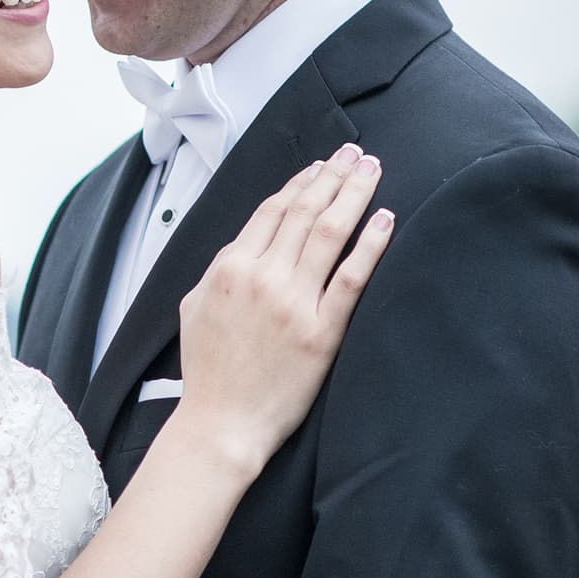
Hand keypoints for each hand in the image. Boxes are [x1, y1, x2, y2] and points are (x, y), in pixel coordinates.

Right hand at [174, 143, 392, 472]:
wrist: (221, 424)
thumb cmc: (208, 372)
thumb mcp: (194, 307)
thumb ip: (220, 268)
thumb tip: (246, 243)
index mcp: (229, 269)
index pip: (271, 211)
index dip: (300, 182)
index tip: (319, 167)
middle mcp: (262, 278)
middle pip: (305, 212)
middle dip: (332, 176)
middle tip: (354, 153)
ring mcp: (294, 304)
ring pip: (329, 233)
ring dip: (353, 194)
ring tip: (371, 170)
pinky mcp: (322, 332)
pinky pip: (352, 278)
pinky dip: (370, 244)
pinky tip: (384, 219)